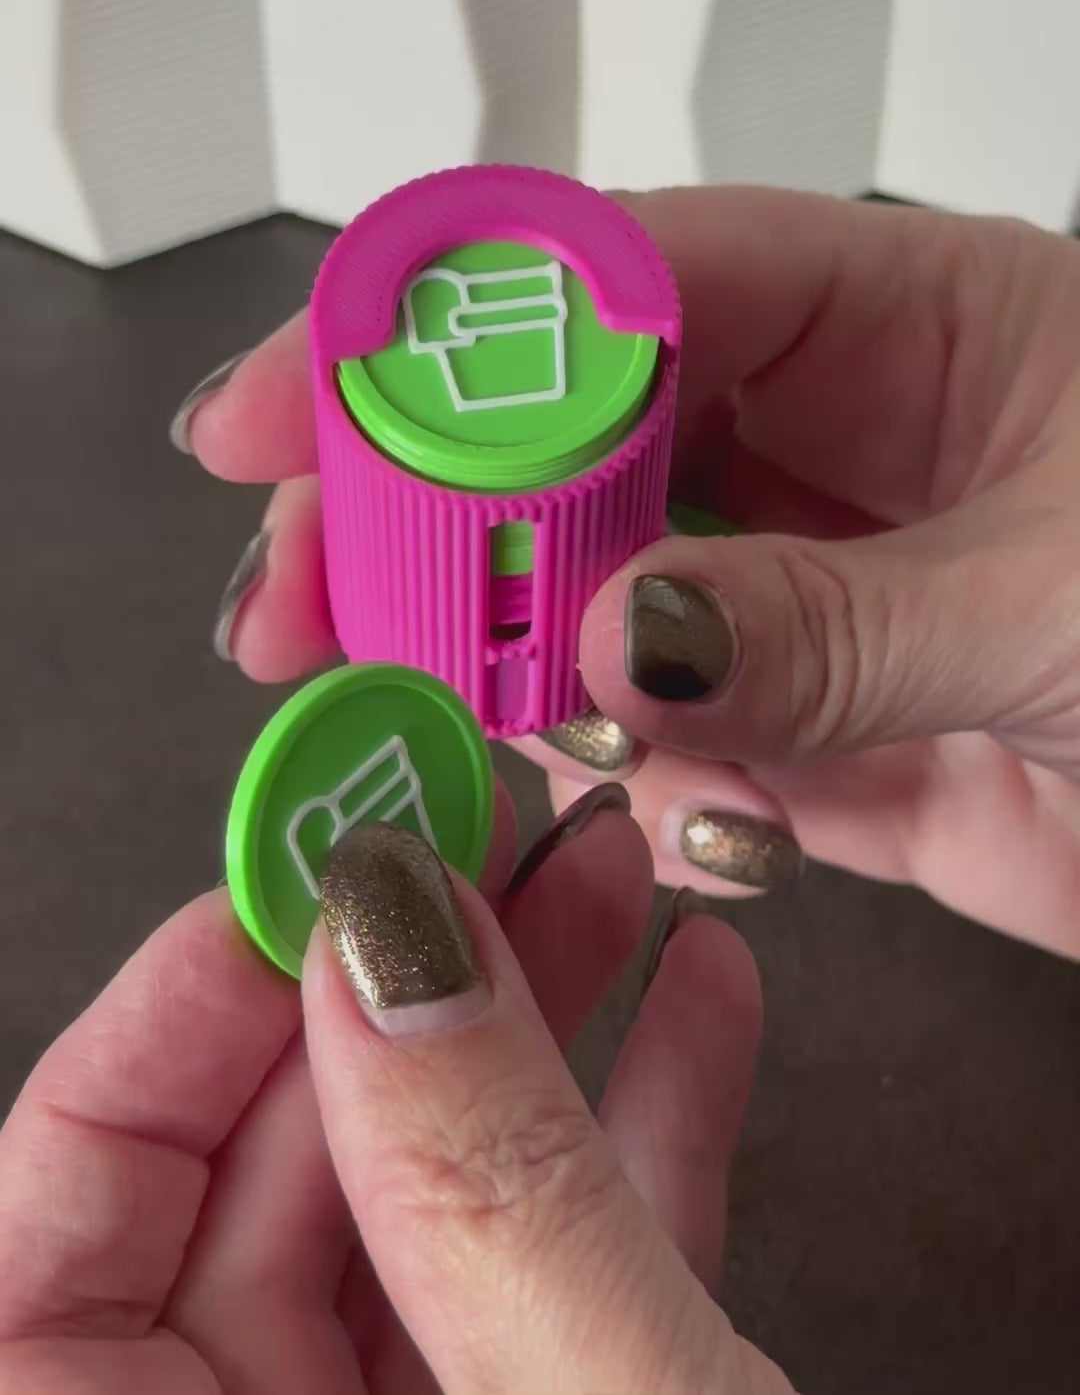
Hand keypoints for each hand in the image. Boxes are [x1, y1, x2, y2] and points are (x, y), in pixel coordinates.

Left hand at [0, 796, 788, 1393]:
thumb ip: (493, 1204)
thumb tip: (400, 932)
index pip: (55, 1226)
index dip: (164, 1028)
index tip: (312, 878)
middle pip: (272, 1183)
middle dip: (399, 981)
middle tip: (487, 825)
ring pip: (431, 1211)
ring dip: (532, 1028)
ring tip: (611, 869)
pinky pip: (566, 1279)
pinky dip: (638, 1141)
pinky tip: (699, 999)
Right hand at [175, 187, 1079, 957]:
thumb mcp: (1068, 594)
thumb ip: (833, 619)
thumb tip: (614, 635)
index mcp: (905, 318)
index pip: (625, 279)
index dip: (443, 333)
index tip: (295, 405)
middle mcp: (840, 441)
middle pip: (566, 443)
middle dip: (423, 518)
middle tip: (300, 595)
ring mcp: (817, 589)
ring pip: (594, 596)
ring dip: (508, 662)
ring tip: (423, 708)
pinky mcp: (823, 727)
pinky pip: (674, 738)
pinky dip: (636, 781)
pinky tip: (663, 806)